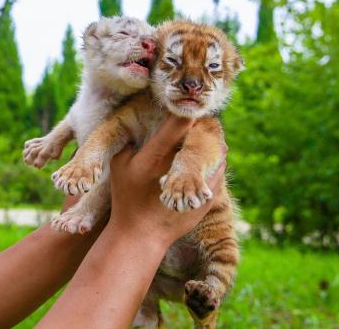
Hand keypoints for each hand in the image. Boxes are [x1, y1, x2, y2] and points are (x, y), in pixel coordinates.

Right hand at [108, 115, 225, 244]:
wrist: (141, 234)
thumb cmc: (126, 197)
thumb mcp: (119, 165)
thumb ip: (129, 141)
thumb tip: (140, 123)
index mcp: (155, 155)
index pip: (178, 123)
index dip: (186, 110)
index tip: (188, 105)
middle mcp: (178, 167)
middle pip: (204, 135)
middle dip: (205, 124)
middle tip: (204, 117)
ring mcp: (196, 184)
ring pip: (217, 152)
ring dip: (213, 142)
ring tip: (209, 135)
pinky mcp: (207, 197)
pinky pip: (218, 170)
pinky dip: (215, 161)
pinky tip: (209, 158)